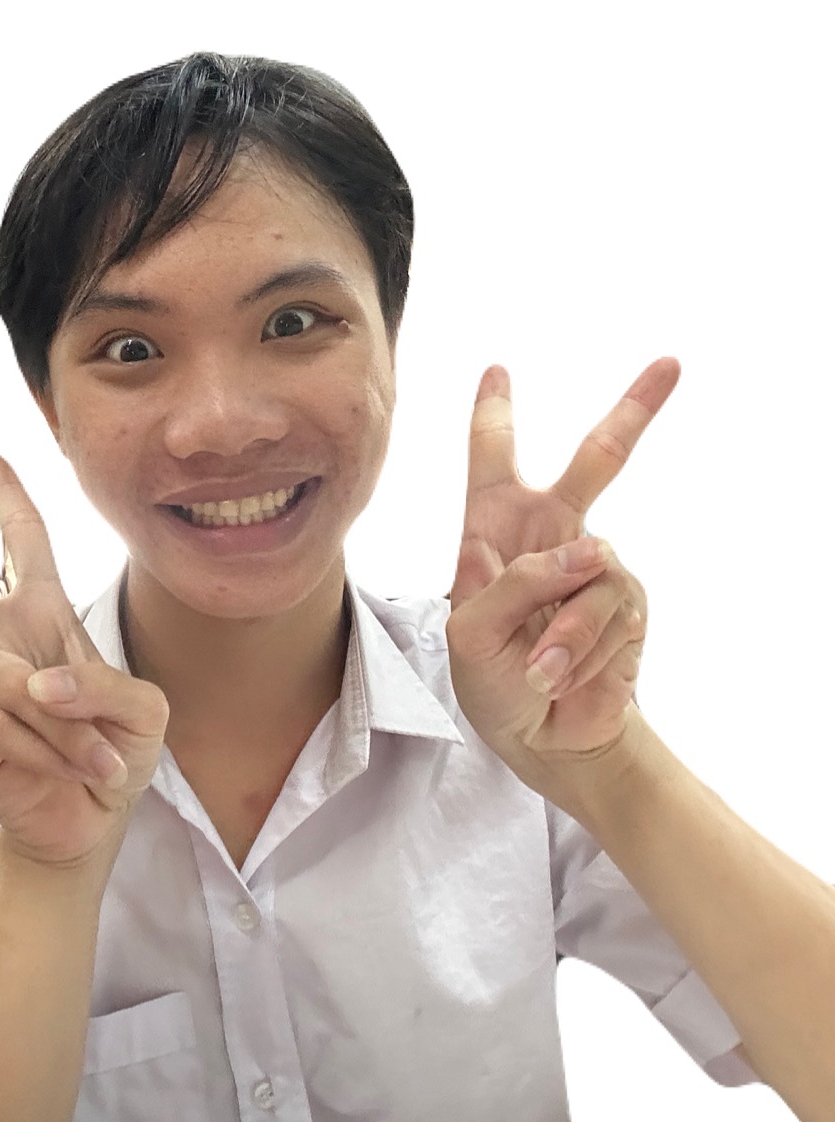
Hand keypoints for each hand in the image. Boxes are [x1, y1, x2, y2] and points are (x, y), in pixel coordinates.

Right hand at [0, 452, 169, 868]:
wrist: (95, 820)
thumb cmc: (116, 752)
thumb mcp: (143, 711)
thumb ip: (104, 686)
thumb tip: (34, 684)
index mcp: (46, 618)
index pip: (25, 548)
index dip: (9, 502)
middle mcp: (3, 644)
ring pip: (7, 682)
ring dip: (65, 726)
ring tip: (98, 761)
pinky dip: (43, 753)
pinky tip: (61, 772)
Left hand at [445, 359, 679, 797]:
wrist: (541, 736)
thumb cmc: (492, 680)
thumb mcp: (469, 633)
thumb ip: (513, 583)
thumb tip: (591, 550)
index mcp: (495, 532)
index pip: (493, 464)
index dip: (494, 416)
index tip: (497, 370)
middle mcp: (551, 537)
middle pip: (596, 462)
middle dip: (633, 413)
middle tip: (670, 366)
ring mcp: (594, 568)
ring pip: (590, 571)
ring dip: (559, 632)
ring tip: (537, 669)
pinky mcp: (628, 604)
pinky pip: (607, 613)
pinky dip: (577, 652)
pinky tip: (559, 677)